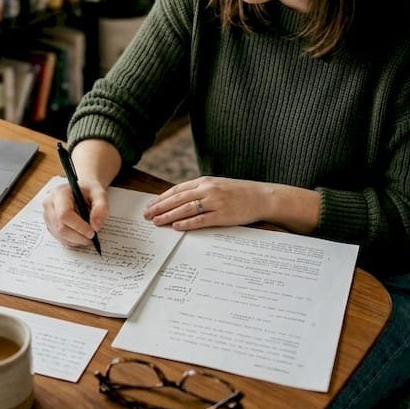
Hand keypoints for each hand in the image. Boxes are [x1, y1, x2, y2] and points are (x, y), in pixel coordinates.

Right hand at [42, 179, 109, 247]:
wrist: (82, 190)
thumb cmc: (89, 191)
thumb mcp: (100, 194)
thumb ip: (101, 208)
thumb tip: (95, 226)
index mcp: (60, 193)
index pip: (64, 214)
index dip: (78, 226)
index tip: (92, 232)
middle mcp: (50, 204)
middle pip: (60, 227)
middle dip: (78, 237)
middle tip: (92, 239)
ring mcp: (47, 215)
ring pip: (59, 235)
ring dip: (75, 241)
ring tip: (88, 238)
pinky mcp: (50, 224)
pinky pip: (59, 238)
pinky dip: (71, 241)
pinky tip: (80, 237)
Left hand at [143, 176, 273, 230]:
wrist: (262, 196)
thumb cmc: (239, 193)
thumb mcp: (218, 186)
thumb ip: (200, 191)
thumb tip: (180, 200)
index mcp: (205, 181)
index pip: (177, 190)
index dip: (162, 198)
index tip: (150, 205)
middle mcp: (208, 189)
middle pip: (177, 199)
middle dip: (160, 207)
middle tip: (147, 215)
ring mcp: (215, 202)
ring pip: (186, 209)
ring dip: (169, 215)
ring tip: (157, 222)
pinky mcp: (223, 215)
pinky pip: (201, 219)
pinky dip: (187, 223)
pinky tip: (177, 226)